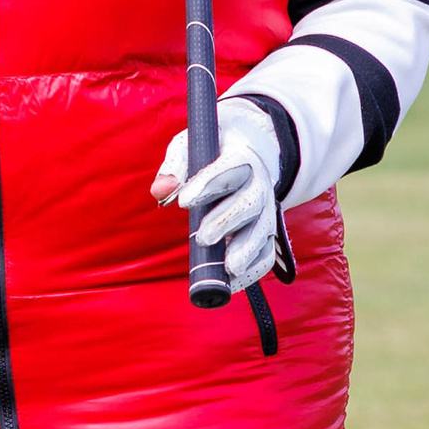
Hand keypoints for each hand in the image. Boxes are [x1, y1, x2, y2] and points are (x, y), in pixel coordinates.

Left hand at [151, 97, 282, 293]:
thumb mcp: (191, 146)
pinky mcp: (266, 231)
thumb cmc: (213, 150)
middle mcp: (259, 184)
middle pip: (249, 204)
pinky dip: (254, 269)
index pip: (228, 169)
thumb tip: (161, 191)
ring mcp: (266, 209)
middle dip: (226, 222)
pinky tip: (234, 281)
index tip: (183, 201)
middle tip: (202, 238)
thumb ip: (174, 167)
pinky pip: (267, 252)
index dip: (207, 185)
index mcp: (241, 158)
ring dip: (247, 250)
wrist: (252, 148)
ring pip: (262, 230)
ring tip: (229, 268)